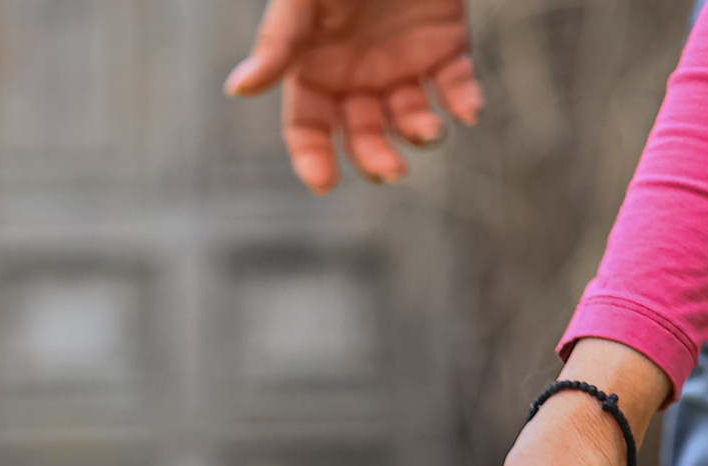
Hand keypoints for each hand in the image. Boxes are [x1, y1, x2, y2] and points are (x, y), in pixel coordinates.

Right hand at [223, 0, 481, 192]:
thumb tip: (238, 89)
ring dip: (420, 133)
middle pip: (362, 134)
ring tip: (431, 131)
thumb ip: (278, 42)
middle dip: (375, 157)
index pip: (308, 127)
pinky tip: (468, 111)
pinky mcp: (446, 46)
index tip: (325, 182)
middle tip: (392, 171)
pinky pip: (456, 87)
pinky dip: (464, 103)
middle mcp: (357, 74)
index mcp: (315, 67)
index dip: (312, 157)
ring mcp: (403, 63)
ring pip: (410, 119)